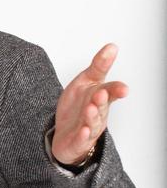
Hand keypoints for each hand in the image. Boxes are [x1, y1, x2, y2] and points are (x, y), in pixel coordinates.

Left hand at [51, 43, 128, 165]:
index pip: (110, 91)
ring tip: (90, 108)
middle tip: (101, 93)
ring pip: (92, 122)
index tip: (123, 88)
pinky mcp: (78, 140)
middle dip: (101, 100)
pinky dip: (83, 136)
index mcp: (100, 97)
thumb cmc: (78, 106)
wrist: (65, 133)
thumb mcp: (86, 82)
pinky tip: (83, 131)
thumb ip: (99, 66)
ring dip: (92, 116)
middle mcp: (97, 113)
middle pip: (101, 107)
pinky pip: (81, 139)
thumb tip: (112, 46)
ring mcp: (88, 128)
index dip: (116, 90)